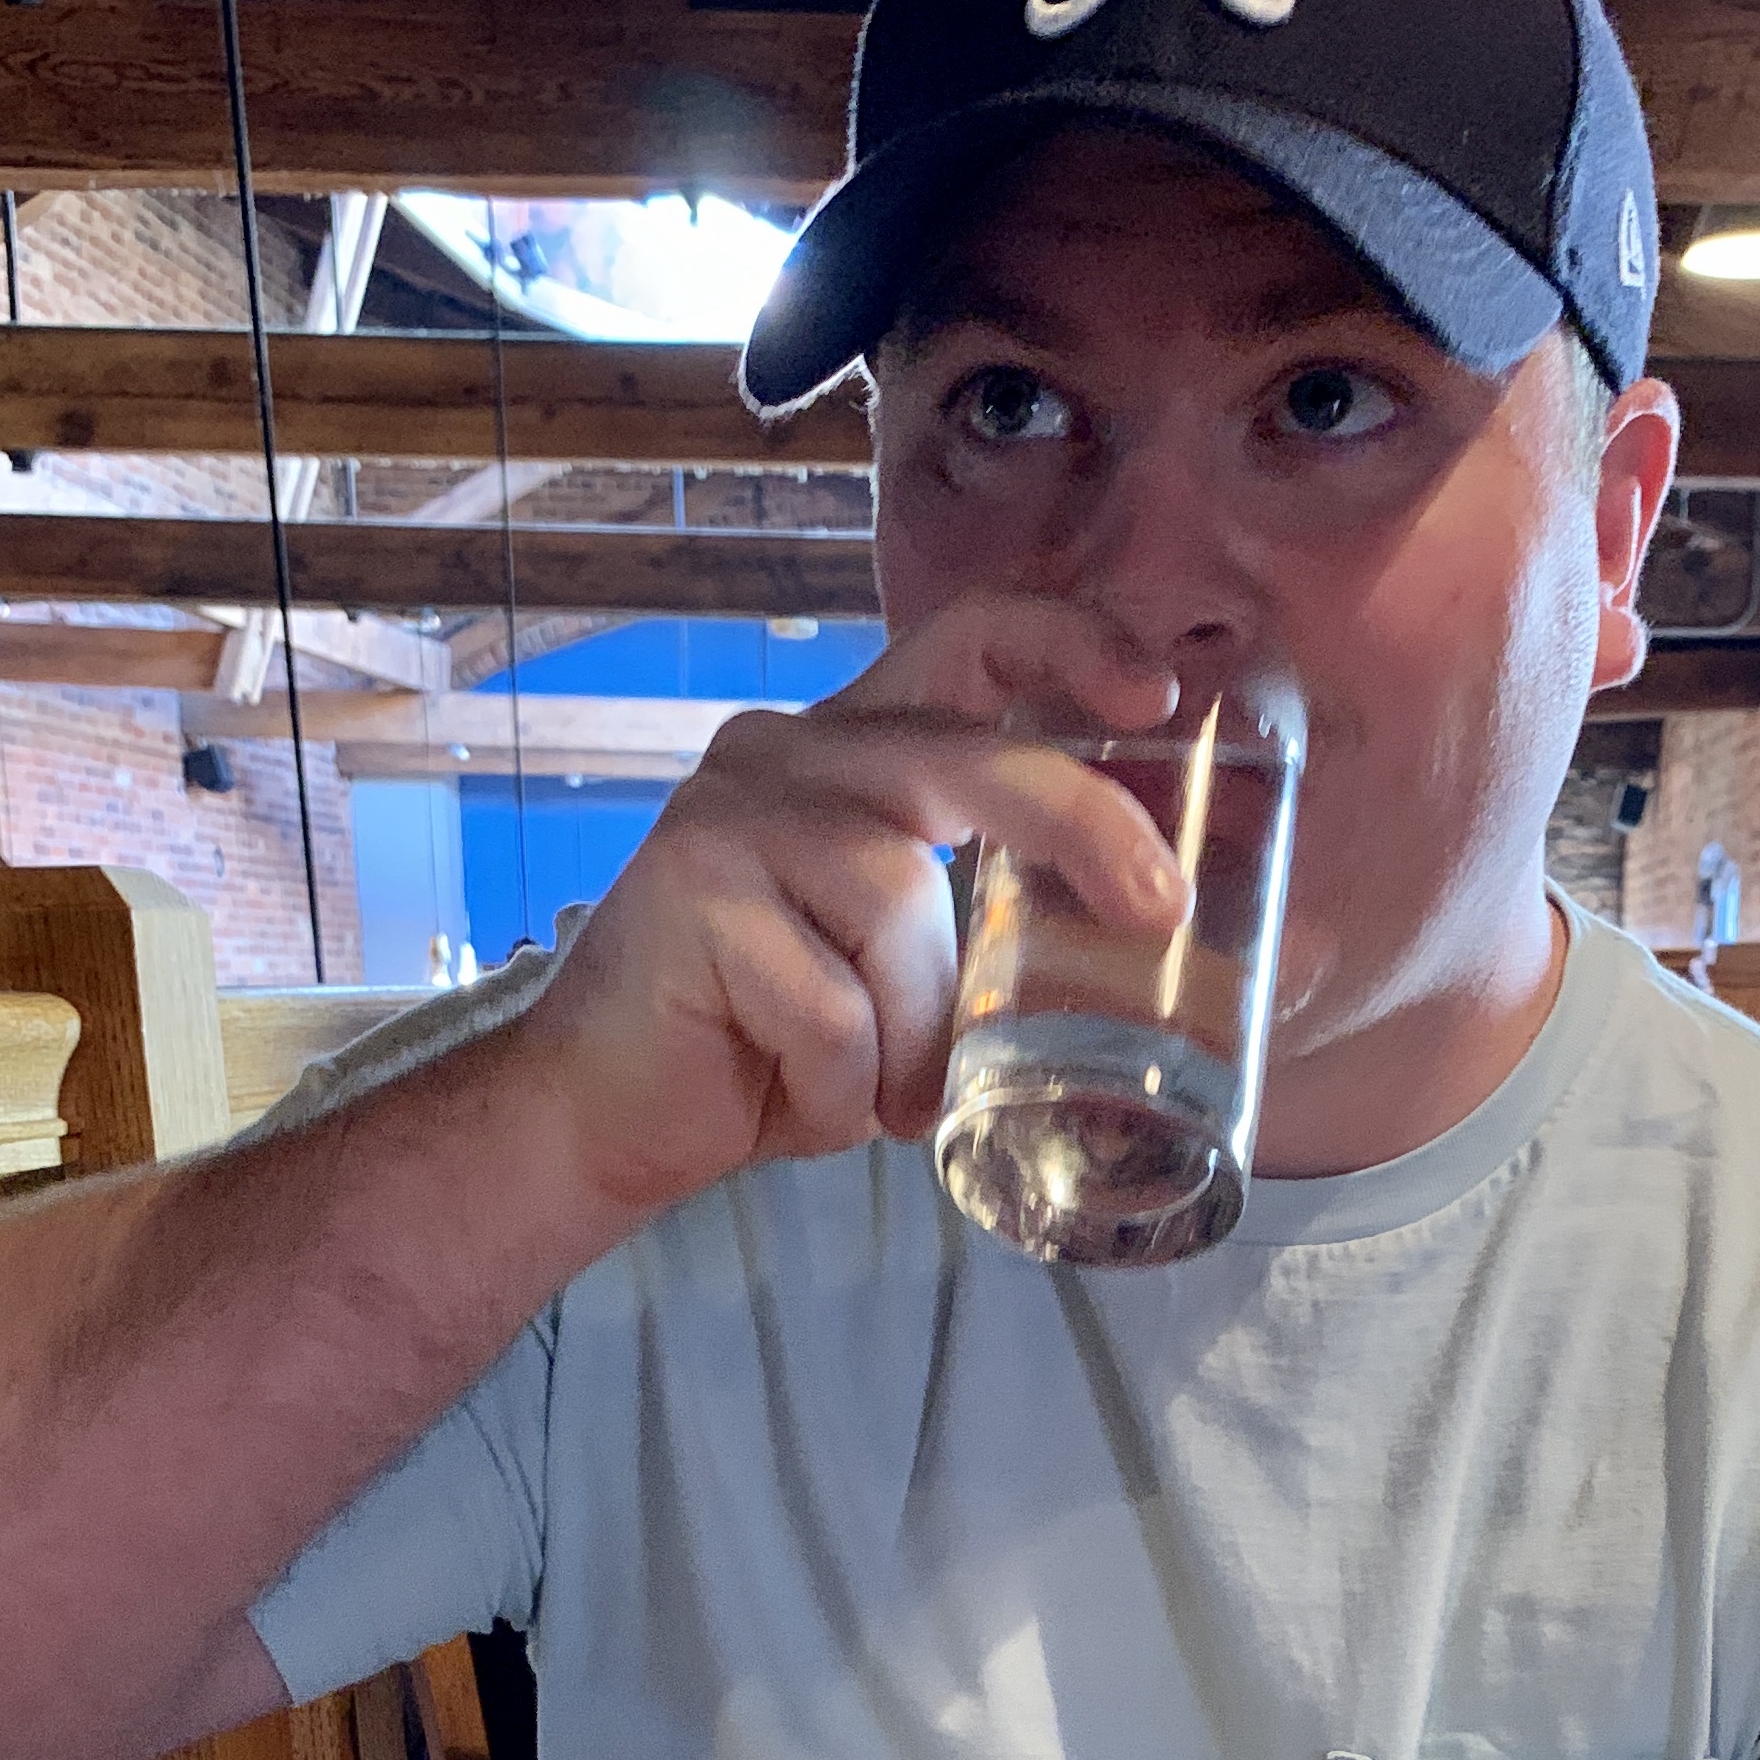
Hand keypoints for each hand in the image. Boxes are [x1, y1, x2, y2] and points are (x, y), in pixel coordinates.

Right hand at [508, 596, 1189, 1224]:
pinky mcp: (695, 892)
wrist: (601, 1118)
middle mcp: (785, 755)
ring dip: (916, 1037)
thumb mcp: (898, 971)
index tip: (1155, 691)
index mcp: (845, 754)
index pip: (962, 641)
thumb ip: (978, 927)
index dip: (1066, 643)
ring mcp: (730, 815)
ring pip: (903, 909)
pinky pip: (837, 1005)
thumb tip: (1131, 943)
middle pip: (966, 759)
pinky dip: (844, 1083)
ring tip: (881, 1095)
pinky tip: (801, 1098)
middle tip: (1157, 906)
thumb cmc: (764, 1050)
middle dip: (1080, 827)